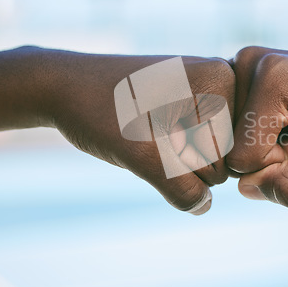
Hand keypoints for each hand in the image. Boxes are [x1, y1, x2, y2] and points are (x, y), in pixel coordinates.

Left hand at [42, 50, 234, 214]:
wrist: (63, 86)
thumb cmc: (98, 113)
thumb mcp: (139, 154)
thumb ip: (179, 187)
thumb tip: (204, 207)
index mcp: (219, 81)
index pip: (224, 159)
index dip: (182, 161)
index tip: (151, 132)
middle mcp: (221, 79)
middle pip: (221, 155)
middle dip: (182, 157)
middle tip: (147, 131)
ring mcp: (206, 87)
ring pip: (208, 151)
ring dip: (175, 153)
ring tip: (146, 127)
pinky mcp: (192, 96)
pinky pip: (195, 139)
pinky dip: (172, 144)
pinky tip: (151, 125)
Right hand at [227, 46, 287, 206]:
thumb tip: (243, 188)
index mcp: (271, 76)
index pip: (243, 157)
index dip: (275, 164)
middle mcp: (245, 61)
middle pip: (230, 146)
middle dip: (265, 153)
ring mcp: (235, 64)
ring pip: (225, 137)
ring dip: (258, 144)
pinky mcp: (231, 72)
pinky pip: (225, 124)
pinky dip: (249, 133)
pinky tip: (274, 118)